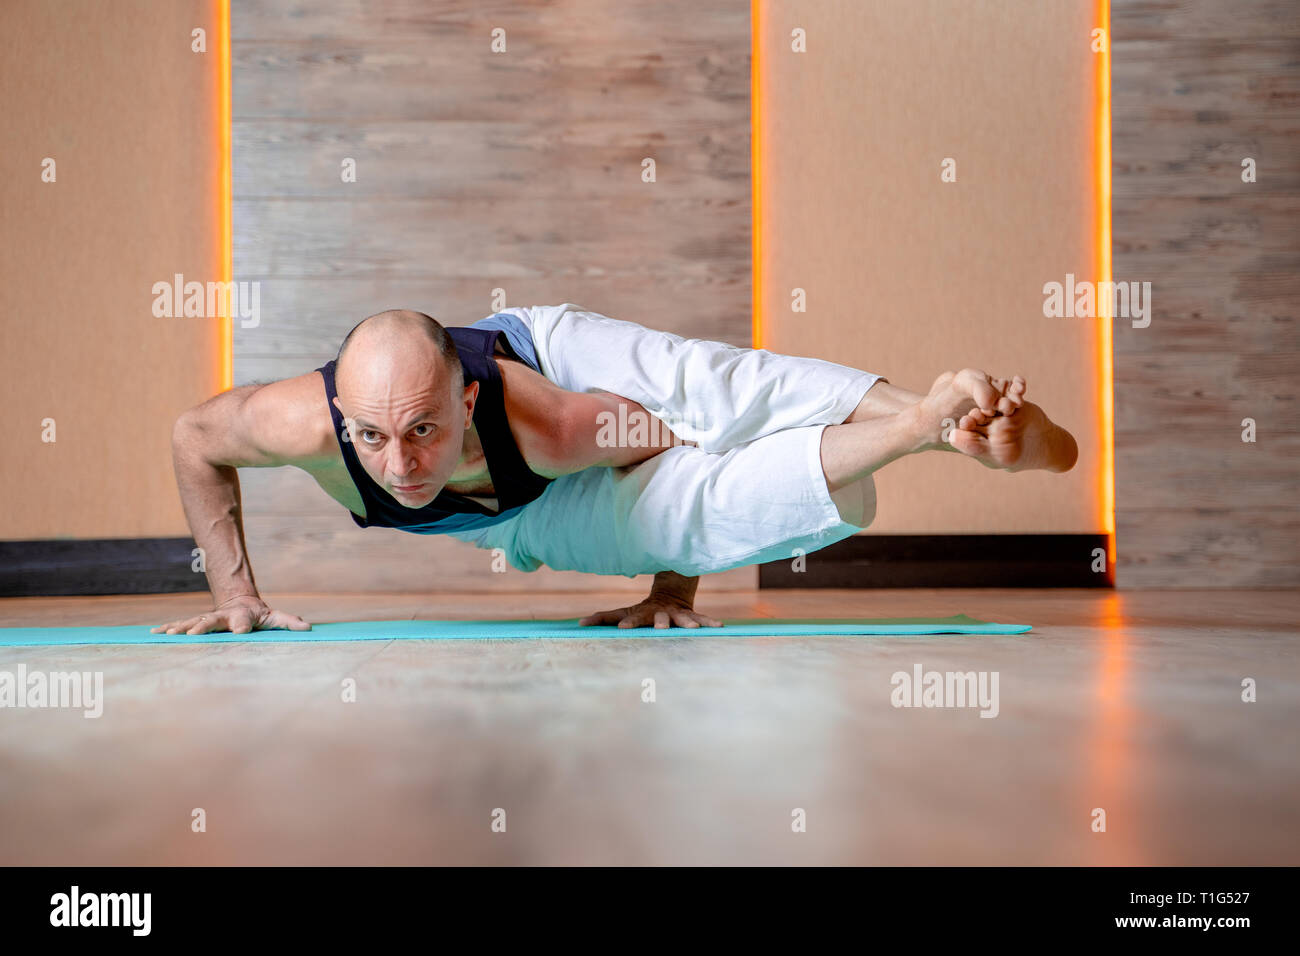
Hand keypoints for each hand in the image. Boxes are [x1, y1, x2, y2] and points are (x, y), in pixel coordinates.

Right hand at [150, 594, 311, 635]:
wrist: (239, 601)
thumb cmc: (258, 614)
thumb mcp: (275, 617)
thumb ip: (289, 622)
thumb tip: (308, 627)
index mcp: (241, 616)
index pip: (242, 621)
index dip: (242, 626)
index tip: (239, 632)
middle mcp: (221, 616)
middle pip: (211, 620)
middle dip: (202, 626)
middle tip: (194, 634)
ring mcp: (206, 618)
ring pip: (191, 622)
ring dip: (180, 627)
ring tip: (167, 633)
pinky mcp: (196, 623)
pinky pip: (180, 625)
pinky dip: (167, 628)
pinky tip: (153, 633)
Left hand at [579, 592, 723, 628]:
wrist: (670, 594)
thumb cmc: (642, 611)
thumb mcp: (623, 612)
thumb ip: (602, 618)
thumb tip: (579, 623)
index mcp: (643, 613)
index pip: (634, 618)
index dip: (629, 622)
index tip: (622, 628)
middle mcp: (661, 613)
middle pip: (660, 618)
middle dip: (661, 623)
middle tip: (661, 629)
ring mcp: (677, 613)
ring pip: (683, 618)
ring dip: (688, 622)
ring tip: (694, 628)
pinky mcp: (691, 615)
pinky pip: (703, 618)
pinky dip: (710, 622)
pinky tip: (721, 626)